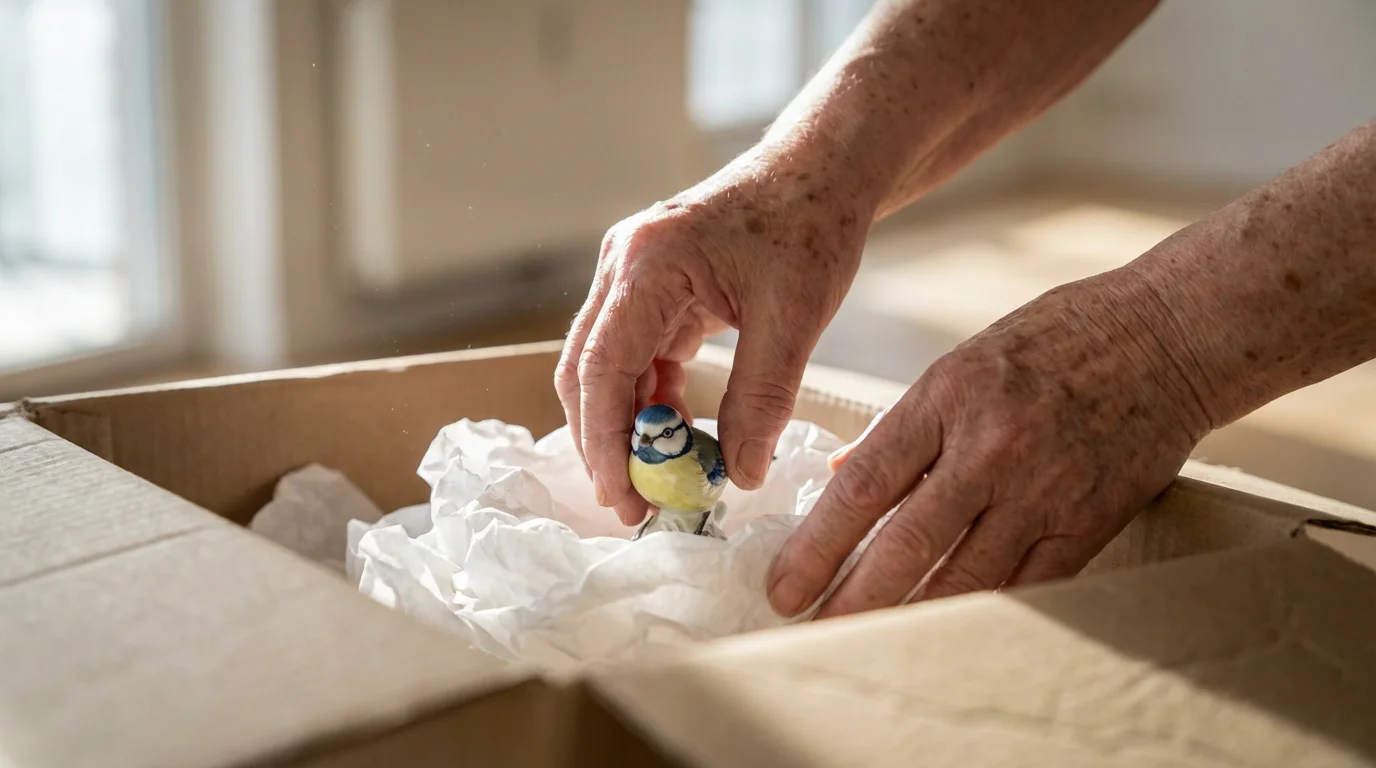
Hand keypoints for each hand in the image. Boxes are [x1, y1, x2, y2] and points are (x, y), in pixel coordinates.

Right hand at [556, 149, 874, 523]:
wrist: (821, 171)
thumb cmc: (810, 227)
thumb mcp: (794, 319)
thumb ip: (762, 399)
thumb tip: (740, 475)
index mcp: (649, 264)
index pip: (601, 368)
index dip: (605, 442)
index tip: (624, 497)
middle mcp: (624, 265)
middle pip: (585, 372)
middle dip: (604, 444)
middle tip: (635, 505)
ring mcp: (632, 275)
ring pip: (604, 368)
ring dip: (627, 426)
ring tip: (661, 481)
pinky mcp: (651, 288)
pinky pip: (635, 355)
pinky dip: (651, 400)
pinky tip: (680, 435)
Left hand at [767, 268, 1213, 617]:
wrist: (1169, 334)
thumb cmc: (1057, 338)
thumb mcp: (961, 362)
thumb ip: (904, 428)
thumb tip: (844, 477)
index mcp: (947, 398)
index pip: (864, 488)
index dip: (817, 545)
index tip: (784, 583)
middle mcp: (990, 447)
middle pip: (905, 543)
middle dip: (849, 595)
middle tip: (809, 627)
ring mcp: (1043, 488)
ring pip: (964, 576)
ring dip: (908, 615)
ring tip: (866, 642)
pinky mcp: (1090, 520)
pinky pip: (1027, 585)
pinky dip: (983, 612)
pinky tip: (947, 631)